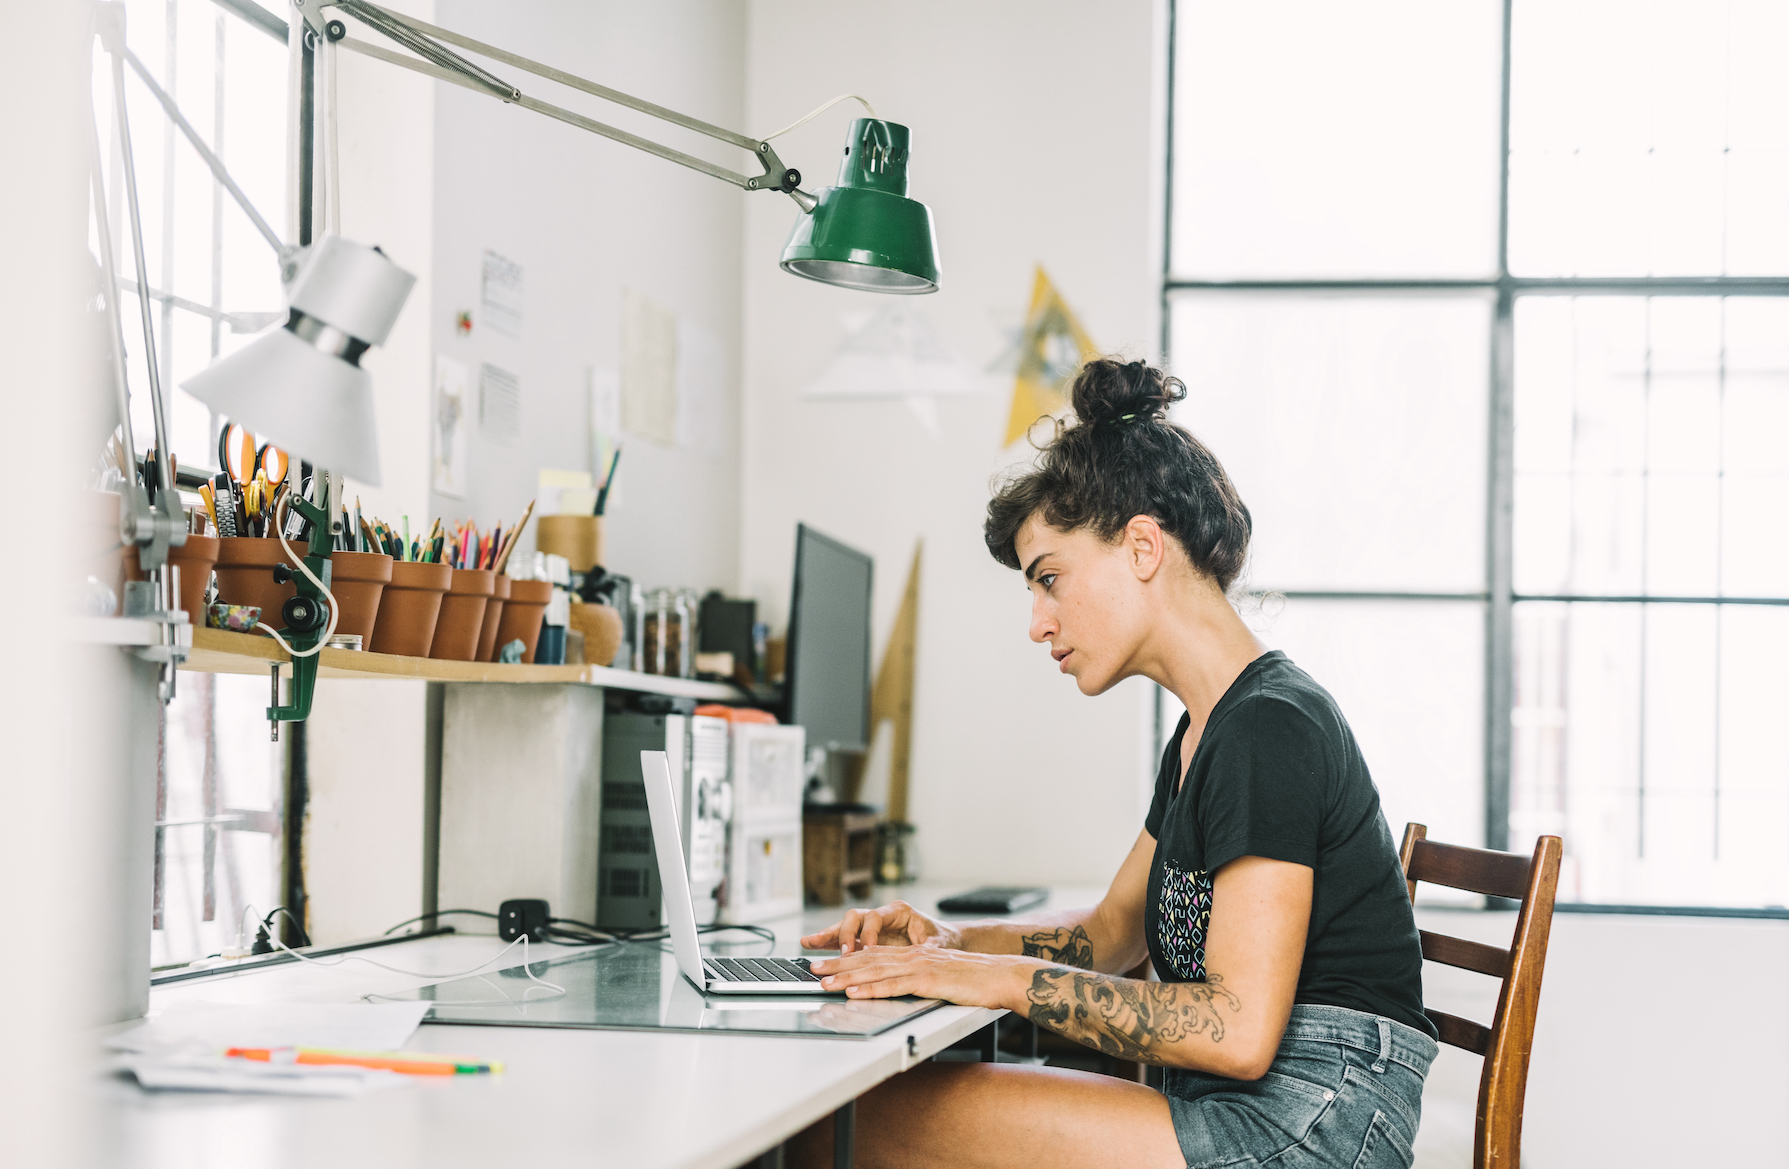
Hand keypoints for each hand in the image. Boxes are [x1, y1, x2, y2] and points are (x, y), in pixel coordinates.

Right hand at [800, 900, 959, 953]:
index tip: (866, 950)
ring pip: (845, 926)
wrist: (945, 941)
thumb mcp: (939, 944)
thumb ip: (926, 949)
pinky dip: (828, 942)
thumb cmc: (943, 939)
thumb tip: (922, 955)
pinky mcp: (865, 939)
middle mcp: (882, 916)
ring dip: (828, 935)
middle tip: (843, 954)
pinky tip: (810, 944)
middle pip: (856, 917)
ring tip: (810, 943)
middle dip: (845, 934)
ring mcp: (872, 927)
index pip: (876, 917)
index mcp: (899, 911)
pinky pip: (843, 938)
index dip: (868, 934)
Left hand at [808, 945, 1036, 1009]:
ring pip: (875, 970)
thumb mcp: (939, 977)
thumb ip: (918, 980)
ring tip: (824, 981)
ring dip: (847, 976)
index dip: (847, 958)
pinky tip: (855, 992)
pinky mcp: (928, 980)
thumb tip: (897, 989)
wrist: (1001, 976)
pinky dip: (872, 988)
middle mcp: (912, 956)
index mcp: (914, 955)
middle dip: (837, 964)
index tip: (825, 961)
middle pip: (868, 959)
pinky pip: (894, 985)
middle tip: (812, 968)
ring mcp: (919, 967)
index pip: (873, 955)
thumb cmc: (974, 981)